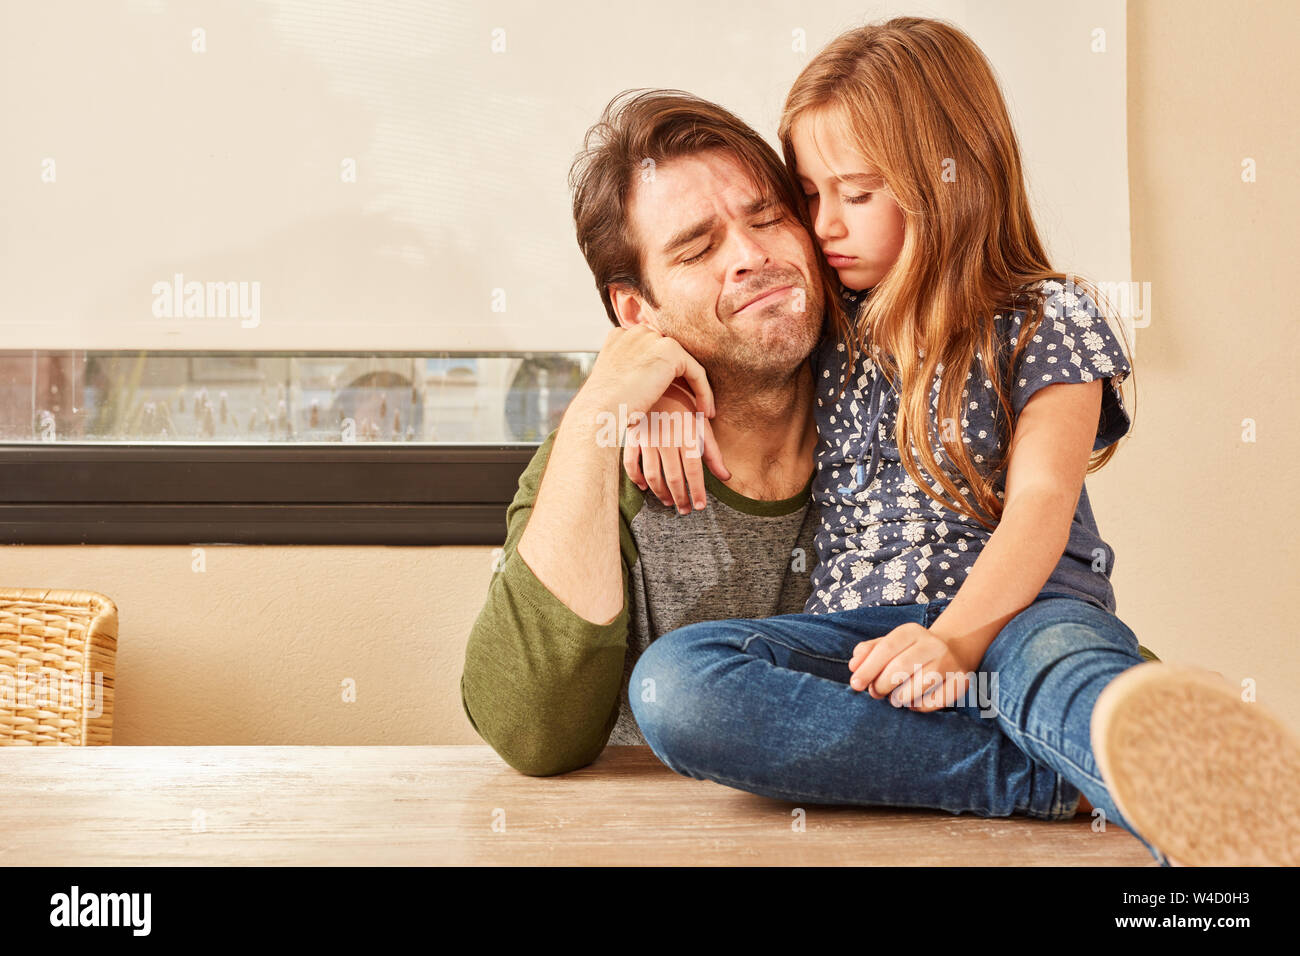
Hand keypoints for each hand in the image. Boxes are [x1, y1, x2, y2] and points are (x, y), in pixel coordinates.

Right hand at [576, 324, 716, 421]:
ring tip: (702, 412)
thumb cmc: (605, 408)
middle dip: (683, 378)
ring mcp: (652, 338)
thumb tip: (645, 386)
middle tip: (693, 403)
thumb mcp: (616, 384)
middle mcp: (636, 331)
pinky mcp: (669, 350)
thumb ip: (631, 374)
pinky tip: (706, 412)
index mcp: (620, 336)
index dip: (665, 374)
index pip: (652, 349)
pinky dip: (704, 393)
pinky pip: (697, 372)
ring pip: (686, 363)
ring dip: (697, 388)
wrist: (599, 412)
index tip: (674, 396)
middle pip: (670, 353)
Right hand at [623, 377, 729, 512]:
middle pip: (673, 476)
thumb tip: (726, 477)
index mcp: (686, 434)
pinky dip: (636, 478)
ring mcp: (647, 438)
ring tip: (668, 502)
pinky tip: (644, 487)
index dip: (697, 491)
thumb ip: (712, 452)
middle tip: (684, 510)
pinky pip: (630, 463)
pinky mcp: (632, 437)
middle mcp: (667, 438)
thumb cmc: (683, 404)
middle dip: (680, 497)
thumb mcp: (701, 425)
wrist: (656, 379)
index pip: (694, 470)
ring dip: (660, 492)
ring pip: (652, 474)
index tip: (699, 507)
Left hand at [847, 622, 981, 712]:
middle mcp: (932, 644)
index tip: (855, 684)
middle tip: (875, 693)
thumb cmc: (910, 651)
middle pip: (900, 668)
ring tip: (895, 697)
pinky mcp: (961, 681)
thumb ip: (868, 652)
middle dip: (881, 685)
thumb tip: (854, 665)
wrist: (952, 649)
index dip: (868, 668)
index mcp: (911, 631)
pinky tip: (913, 701)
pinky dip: (918, 706)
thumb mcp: (889, 644)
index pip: (886, 648)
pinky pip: (934, 702)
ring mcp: (949, 662)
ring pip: (917, 687)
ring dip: (899, 698)